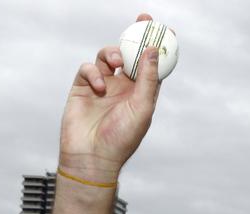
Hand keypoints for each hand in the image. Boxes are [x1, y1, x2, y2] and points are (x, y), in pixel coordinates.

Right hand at [59, 13, 161, 179]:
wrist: (92, 157)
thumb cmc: (122, 138)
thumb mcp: (142, 108)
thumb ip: (148, 79)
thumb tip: (153, 50)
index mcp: (142, 94)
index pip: (152, 65)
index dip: (159, 47)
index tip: (166, 29)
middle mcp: (124, 88)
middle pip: (131, 55)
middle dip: (136, 37)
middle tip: (143, 20)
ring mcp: (103, 87)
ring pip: (108, 57)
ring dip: (113, 53)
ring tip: (118, 63)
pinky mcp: (83, 88)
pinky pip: (88, 69)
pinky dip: (94, 73)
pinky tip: (99, 88)